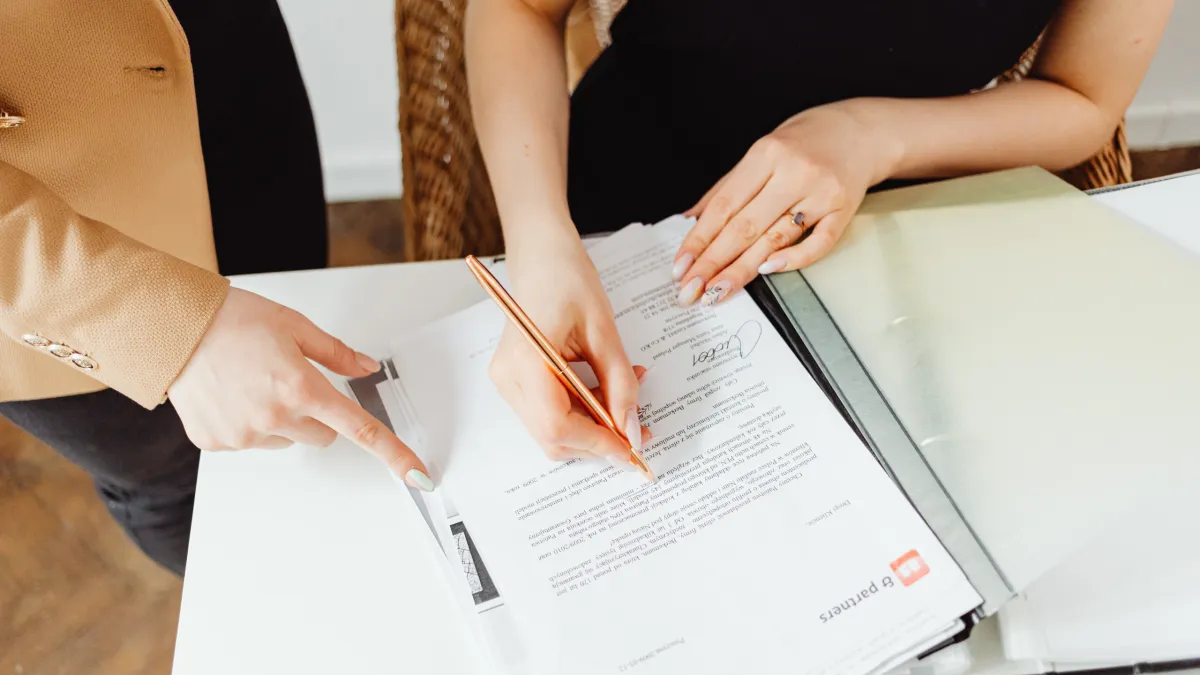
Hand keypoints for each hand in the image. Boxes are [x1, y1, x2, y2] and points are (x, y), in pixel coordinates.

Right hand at [168, 288, 432, 490]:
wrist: (173, 329)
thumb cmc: (232, 320)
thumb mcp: (294, 326)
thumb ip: (336, 353)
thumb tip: (368, 368)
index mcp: (300, 387)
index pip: (359, 428)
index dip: (393, 453)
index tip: (418, 475)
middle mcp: (274, 417)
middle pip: (323, 435)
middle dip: (316, 413)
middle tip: (289, 380)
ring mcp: (244, 435)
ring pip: (288, 440)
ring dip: (281, 419)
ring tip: (251, 382)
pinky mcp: (218, 443)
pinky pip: (252, 441)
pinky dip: (248, 423)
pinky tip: (231, 394)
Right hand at [489, 232, 648, 468]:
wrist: (542, 259)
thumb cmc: (569, 282)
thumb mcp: (605, 332)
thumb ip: (620, 384)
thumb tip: (632, 429)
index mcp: (525, 361)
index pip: (556, 426)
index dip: (596, 443)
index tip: (631, 448)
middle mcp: (508, 378)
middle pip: (552, 437)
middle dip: (597, 441)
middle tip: (637, 429)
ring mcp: (507, 382)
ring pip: (551, 432)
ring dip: (592, 428)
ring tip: (623, 402)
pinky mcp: (515, 382)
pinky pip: (549, 414)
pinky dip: (581, 414)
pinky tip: (603, 394)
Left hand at [673, 100, 902, 305]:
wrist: (861, 130)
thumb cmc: (805, 142)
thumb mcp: (762, 152)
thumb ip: (727, 187)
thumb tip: (689, 220)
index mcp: (766, 154)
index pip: (724, 205)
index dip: (699, 239)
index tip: (680, 266)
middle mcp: (793, 172)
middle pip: (745, 226)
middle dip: (713, 262)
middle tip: (690, 291)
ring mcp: (821, 192)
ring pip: (775, 238)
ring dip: (742, 270)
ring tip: (717, 292)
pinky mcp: (844, 209)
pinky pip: (818, 243)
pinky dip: (793, 259)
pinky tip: (767, 271)